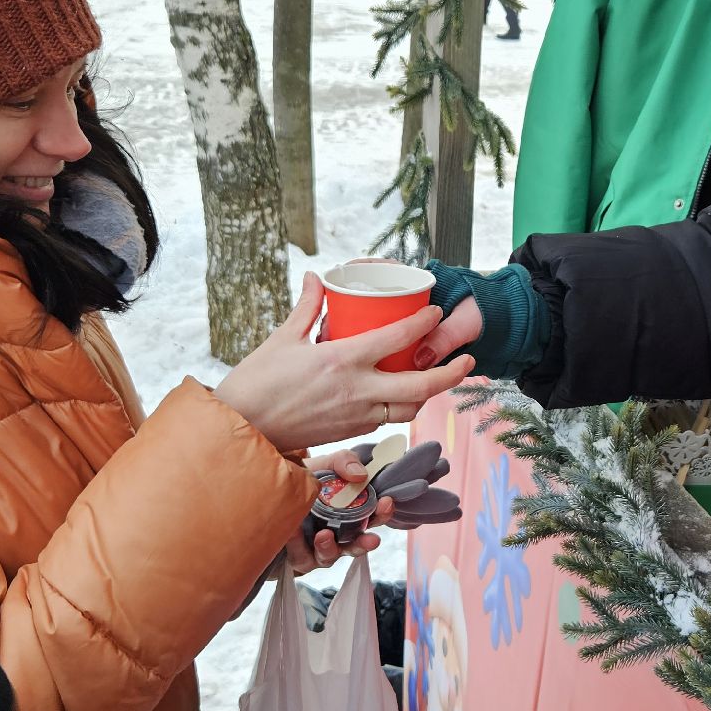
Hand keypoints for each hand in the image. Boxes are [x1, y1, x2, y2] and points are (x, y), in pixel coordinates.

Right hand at [215, 272, 477, 452]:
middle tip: (468, 360)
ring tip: (437, 377)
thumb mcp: (283, 338)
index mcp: (341, 360)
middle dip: (450, 374)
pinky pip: (387, 420)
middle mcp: (356, 392)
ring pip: (408, 410)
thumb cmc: (256, 382)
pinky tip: (401, 395)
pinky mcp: (349, 433)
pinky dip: (401, 407)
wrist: (242, 430)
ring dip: (428, 395)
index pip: (396, 339)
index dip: (423, 323)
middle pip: (419, 387)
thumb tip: (314, 276)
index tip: (436, 312)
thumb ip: (306, 307)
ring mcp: (356, 417)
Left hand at [283, 450, 395, 573]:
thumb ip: (343, 461)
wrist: (268, 489)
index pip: (372, 517)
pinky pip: (301, 556)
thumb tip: (359, 474)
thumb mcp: (324, 464)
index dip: (382, 513)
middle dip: (364, 543)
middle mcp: (337, 534)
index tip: (387, 502)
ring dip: (329, 547)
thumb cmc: (303, 479)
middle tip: (372, 539)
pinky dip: (298, 543)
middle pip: (356, 545)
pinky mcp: (298, 557)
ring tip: (324, 535)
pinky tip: (294, 529)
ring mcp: (318, 548)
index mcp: (349, 513)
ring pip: (329, 556)